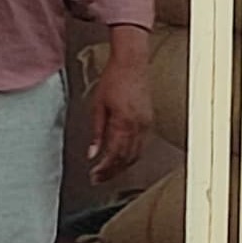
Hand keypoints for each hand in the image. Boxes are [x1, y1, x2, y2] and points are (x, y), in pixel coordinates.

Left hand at [89, 34, 153, 185]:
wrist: (132, 63)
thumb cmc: (114, 79)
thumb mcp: (98, 106)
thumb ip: (96, 132)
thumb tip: (92, 152)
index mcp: (123, 122)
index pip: (114, 154)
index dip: (104, 169)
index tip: (95, 176)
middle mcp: (138, 126)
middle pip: (126, 158)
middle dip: (112, 171)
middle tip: (99, 179)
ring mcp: (146, 124)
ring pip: (136, 154)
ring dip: (122, 166)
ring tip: (109, 172)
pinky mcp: (149, 121)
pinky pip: (142, 145)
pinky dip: (132, 155)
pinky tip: (123, 158)